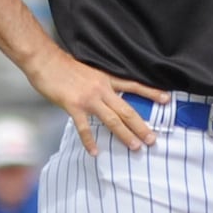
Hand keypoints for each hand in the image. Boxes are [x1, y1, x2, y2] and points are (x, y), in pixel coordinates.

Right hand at [24, 49, 168, 156]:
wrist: (45, 60)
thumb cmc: (63, 65)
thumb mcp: (89, 70)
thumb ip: (99, 83)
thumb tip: (107, 95)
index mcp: (106, 79)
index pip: (133, 85)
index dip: (150, 93)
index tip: (167, 99)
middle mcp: (101, 89)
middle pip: (127, 110)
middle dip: (141, 126)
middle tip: (153, 140)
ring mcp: (88, 98)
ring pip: (112, 120)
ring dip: (125, 135)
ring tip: (136, 147)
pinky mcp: (73, 106)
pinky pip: (84, 127)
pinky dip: (90, 141)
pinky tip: (95, 152)